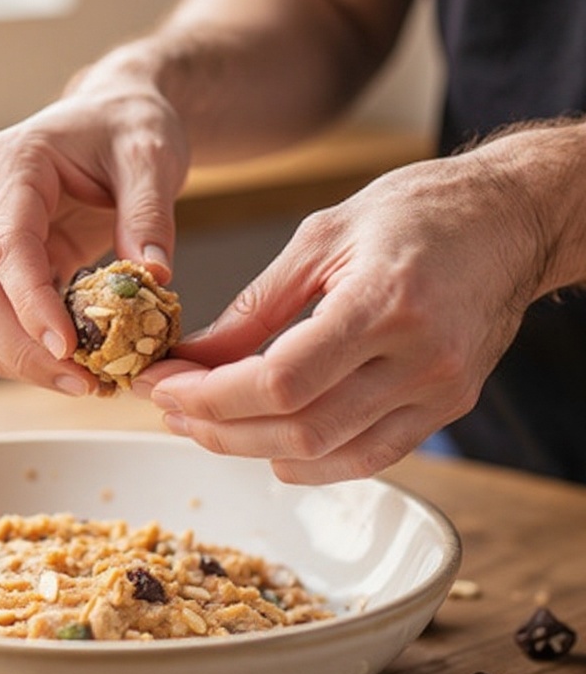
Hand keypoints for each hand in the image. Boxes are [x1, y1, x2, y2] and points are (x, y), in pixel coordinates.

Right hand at [0, 87, 188, 392]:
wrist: (111, 118)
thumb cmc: (128, 129)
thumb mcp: (152, 157)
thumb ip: (150, 215)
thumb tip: (153, 278)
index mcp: (11, 164)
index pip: (6, 248)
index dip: (31, 305)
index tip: (70, 350)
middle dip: (21, 349)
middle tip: (81, 384)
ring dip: (16, 360)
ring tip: (80, 383)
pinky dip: (20, 351)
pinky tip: (67, 367)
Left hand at [135, 151, 542, 482]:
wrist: (511, 220)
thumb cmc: (417, 211)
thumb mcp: (321, 237)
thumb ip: (255, 307)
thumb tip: (194, 357)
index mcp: (385, 302)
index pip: (281, 381)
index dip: (211, 396)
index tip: (163, 385)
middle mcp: (420, 359)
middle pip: (299, 430)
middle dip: (218, 427)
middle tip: (170, 406)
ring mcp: (439, 392)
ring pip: (329, 456)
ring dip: (253, 449)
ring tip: (206, 423)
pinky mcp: (446, 408)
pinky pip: (368, 458)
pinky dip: (308, 461)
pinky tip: (265, 443)